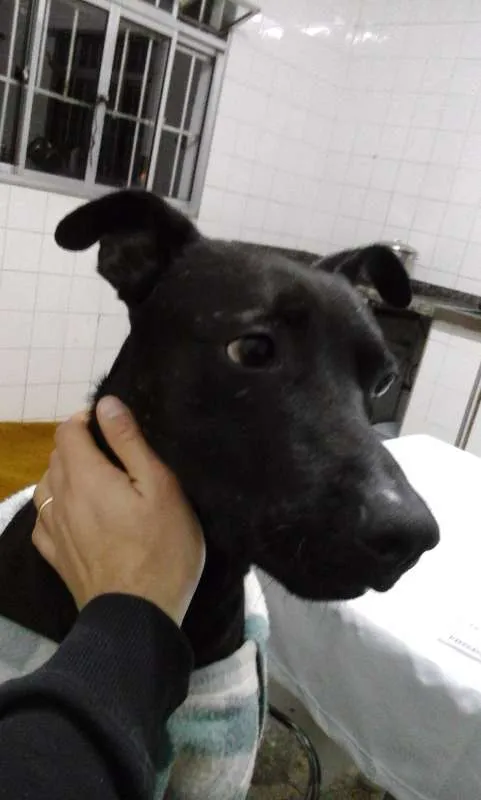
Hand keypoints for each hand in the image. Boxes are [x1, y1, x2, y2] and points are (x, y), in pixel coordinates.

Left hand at [32, 397, 204, 626]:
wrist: (137, 616)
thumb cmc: (161, 547)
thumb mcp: (159, 486)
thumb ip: (129, 442)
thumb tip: (105, 404)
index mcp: (85, 476)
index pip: (67, 431)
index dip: (85, 420)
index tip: (109, 427)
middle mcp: (60, 498)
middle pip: (56, 457)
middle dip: (78, 446)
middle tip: (113, 455)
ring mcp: (54, 530)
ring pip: (47, 487)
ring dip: (65, 475)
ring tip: (96, 483)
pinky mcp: (56, 556)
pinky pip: (44, 519)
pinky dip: (56, 507)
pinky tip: (75, 515)